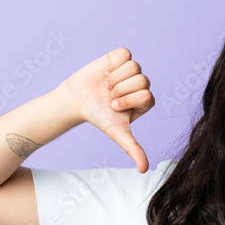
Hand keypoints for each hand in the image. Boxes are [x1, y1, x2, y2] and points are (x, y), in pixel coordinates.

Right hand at [63, 48, 153, 172]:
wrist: (77, 101)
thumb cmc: (99, 117)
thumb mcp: (117, 133)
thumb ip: (133, 149)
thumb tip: (144, 170)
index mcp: (145, 101)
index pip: (146, 95)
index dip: (127, 100)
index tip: (114, 106)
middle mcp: (141, 84)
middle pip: (142, 80)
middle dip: (121, 90)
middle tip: (110, 95)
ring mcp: (131, 70)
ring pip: (134, 67)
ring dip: (116, 78)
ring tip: (107, 85)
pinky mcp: (120, 58)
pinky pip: (125, 54)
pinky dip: (113, 64)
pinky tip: (106, 72)